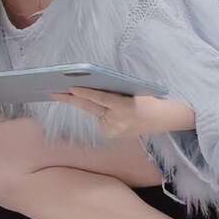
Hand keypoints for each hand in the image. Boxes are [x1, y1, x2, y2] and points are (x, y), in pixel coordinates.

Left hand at [50, 87, 195, 137]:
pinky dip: (97, 112)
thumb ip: (115, 90)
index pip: (100, 99)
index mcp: (125, 106)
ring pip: (94, 113)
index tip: (70, 87)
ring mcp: (115, 129)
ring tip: (63, 93)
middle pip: (90, 107)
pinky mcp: (113, 134)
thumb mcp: (136, 90)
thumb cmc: (150, 98)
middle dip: (71, 99)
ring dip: (82, 103)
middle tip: (53, 92)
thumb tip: (91, 84)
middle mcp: (118, 120)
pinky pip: (100, 119)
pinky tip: (95, 106)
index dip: (85, 93)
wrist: (165, 119)